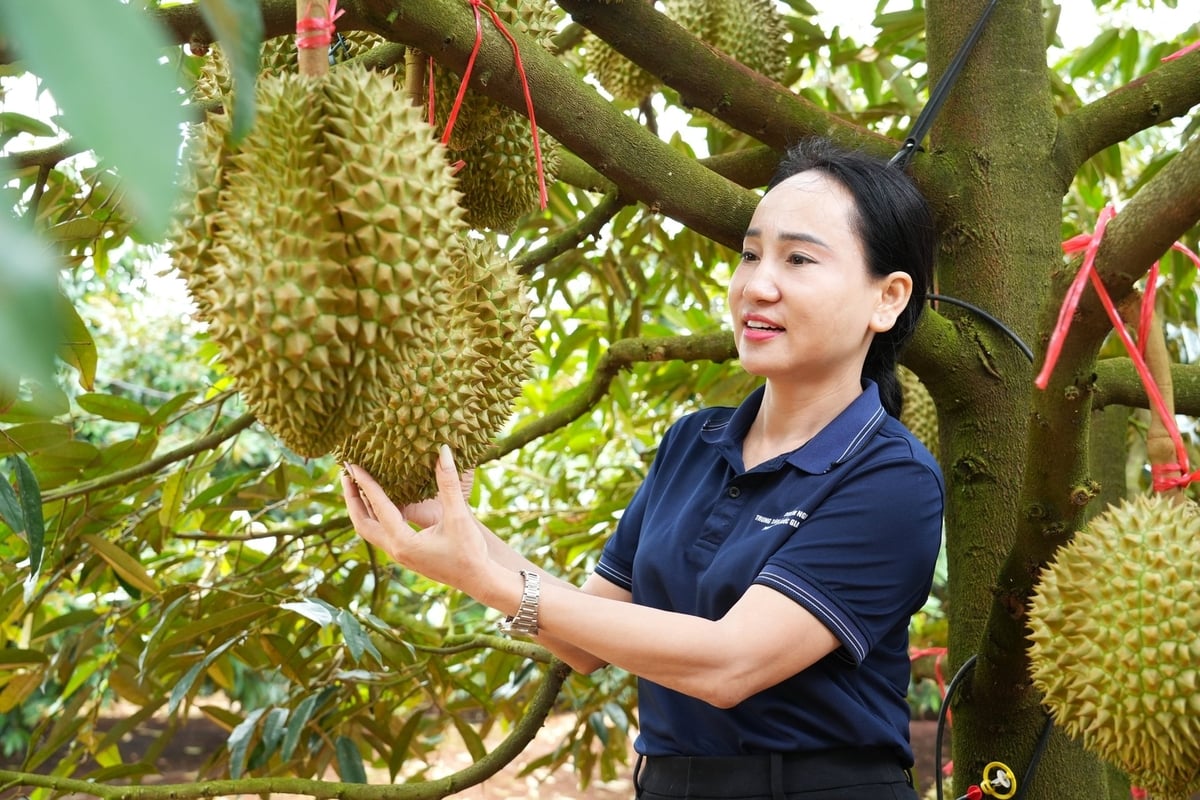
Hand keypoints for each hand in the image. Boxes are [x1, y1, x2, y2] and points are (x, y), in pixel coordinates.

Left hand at [341, 445, 489, 591]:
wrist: (479, 580)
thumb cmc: (470, 552)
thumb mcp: (458, 516)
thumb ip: (448, 484)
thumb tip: (442, 452)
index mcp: (403, 542)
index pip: (377, 507)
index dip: (365, 484)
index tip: (353, 465)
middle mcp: (396, 550)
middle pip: (362, 522)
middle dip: (351, 498)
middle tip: (346, 474)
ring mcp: (400, 554)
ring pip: (370, 529)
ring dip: (361, 507)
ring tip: (357, 486)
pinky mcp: (407, 554)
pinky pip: (382, 532)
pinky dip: (375, 515)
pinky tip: (382, 502)